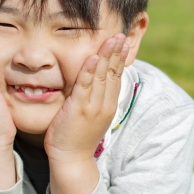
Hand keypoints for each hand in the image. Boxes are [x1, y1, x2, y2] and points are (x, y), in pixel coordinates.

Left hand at [44, 33, 129, 164]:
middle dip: (117, 52)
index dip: (120, 58)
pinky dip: (90, 71)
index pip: (117, 76)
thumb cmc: (77, 137)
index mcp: (108, 105)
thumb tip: (93, 84)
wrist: (71, 158)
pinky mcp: (79, 109)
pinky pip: (85, 86)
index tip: (123, 42)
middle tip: (121, 34)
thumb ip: (93, 98)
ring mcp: (93, 106)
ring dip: (107, 56)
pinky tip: (93, 57)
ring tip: (112, 39)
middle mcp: (104, 104)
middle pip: (113, 73)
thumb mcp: (90, 115)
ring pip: (103, 76)